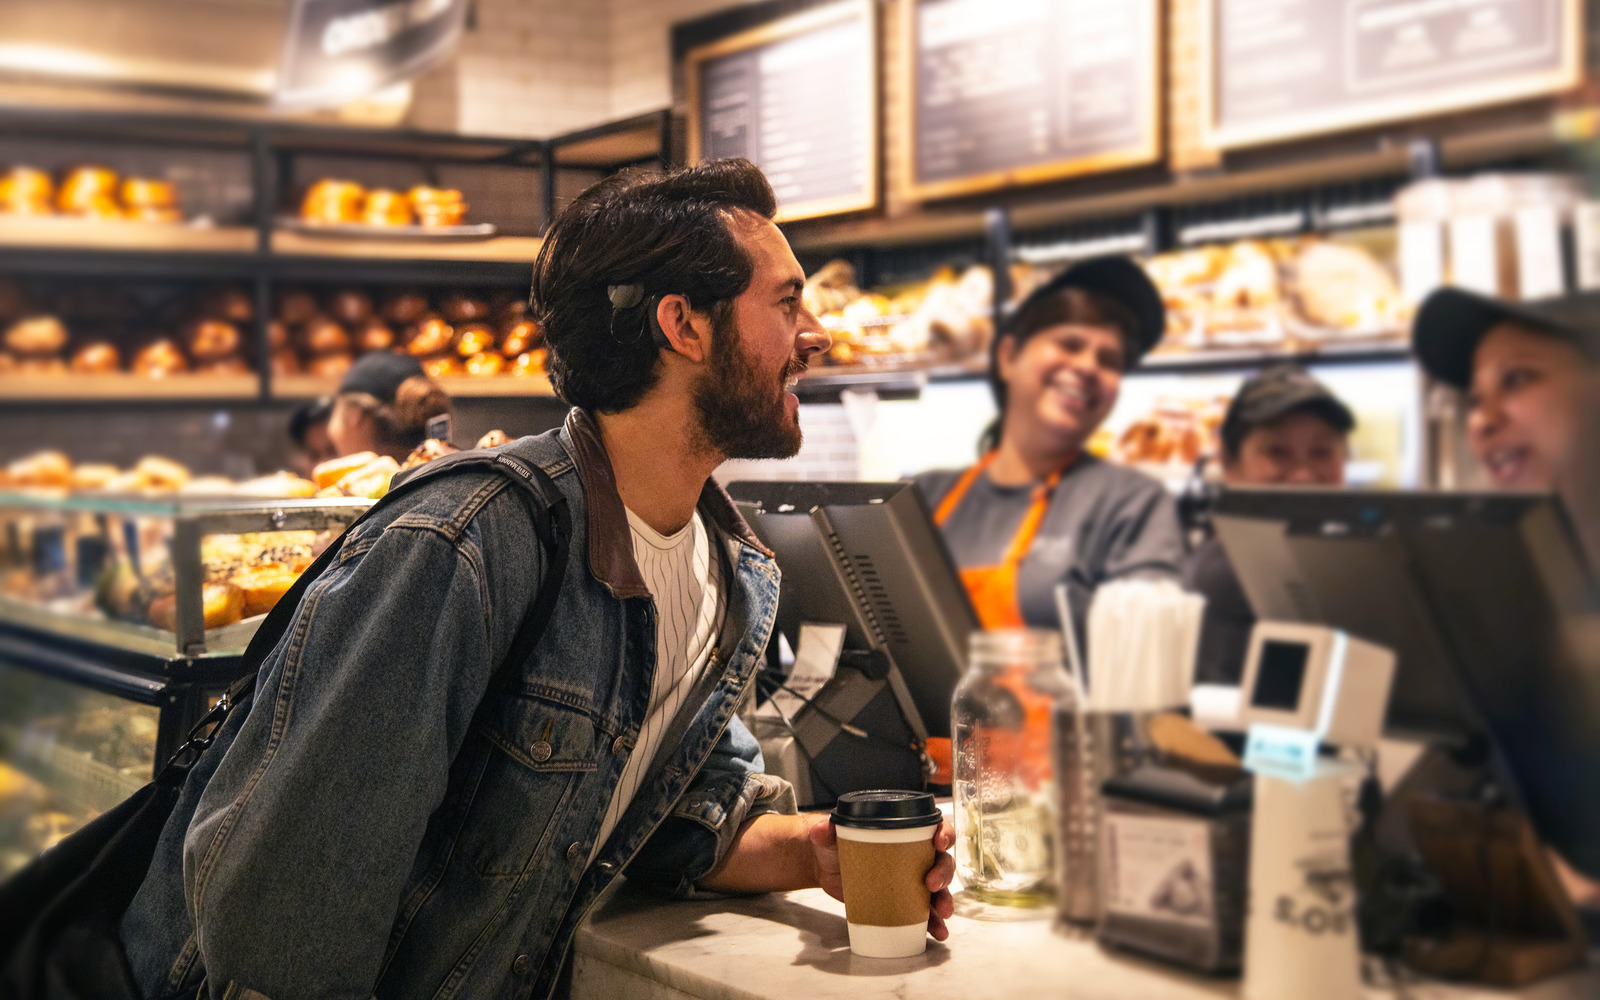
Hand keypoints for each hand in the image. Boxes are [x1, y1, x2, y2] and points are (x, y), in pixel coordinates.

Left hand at [804, 815, 957, 941]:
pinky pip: (925, 913)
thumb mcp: (831, 836)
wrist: (825, 869)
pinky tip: (938, 932)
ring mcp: (911, 880)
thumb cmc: (835, 845)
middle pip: (942, 861)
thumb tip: (821, 830)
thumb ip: (826, 831)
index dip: (944, 832)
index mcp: (904, 833)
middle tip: (933, 884)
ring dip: (945, 900)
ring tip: (942, 913)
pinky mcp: (904, 901)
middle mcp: (914, 855)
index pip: (933, 827)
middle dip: (943, 873)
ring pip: (939, 889)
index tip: (939, 842)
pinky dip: (934, 923)